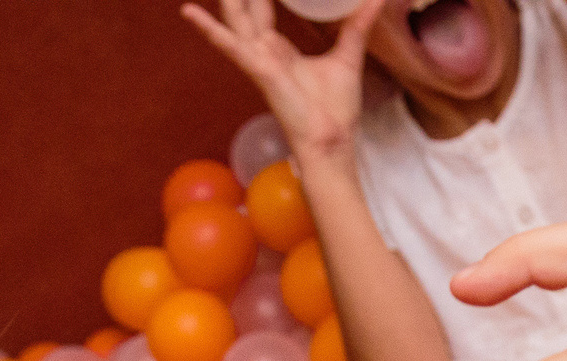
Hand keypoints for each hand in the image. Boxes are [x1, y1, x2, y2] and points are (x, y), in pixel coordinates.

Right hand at [182, 0, 389, 163]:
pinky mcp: (258, 69)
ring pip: (234, 18)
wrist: (332, 140)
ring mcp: (257, 60)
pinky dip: (210, 29)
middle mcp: (263, 51)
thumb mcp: (348, 56)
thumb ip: (357, 27)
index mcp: (278, 48)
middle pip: (243, 9)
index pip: (260, 9)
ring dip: (226, 0)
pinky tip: (189, 13)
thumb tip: (378, 1)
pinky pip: (230, 45)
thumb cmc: (336, 109)